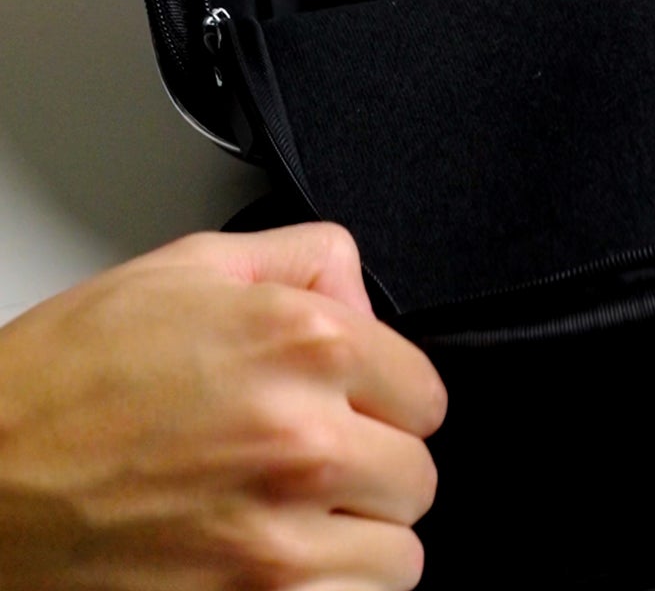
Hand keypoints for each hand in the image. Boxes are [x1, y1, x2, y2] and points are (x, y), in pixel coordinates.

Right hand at [0, 223, 446, 589]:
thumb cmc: (60, 382)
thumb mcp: (190, 268)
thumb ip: (304, 261)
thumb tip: (360, 291)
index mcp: (307, 346)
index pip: (427, 395)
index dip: (388, 401)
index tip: (357, 411)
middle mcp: (306, 441)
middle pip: (416, 479)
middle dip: (374, 471)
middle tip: (316, 467)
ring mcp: (275, 540)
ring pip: (395, 559)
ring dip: (355, 543)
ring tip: (294, 521)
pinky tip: (273, 566)